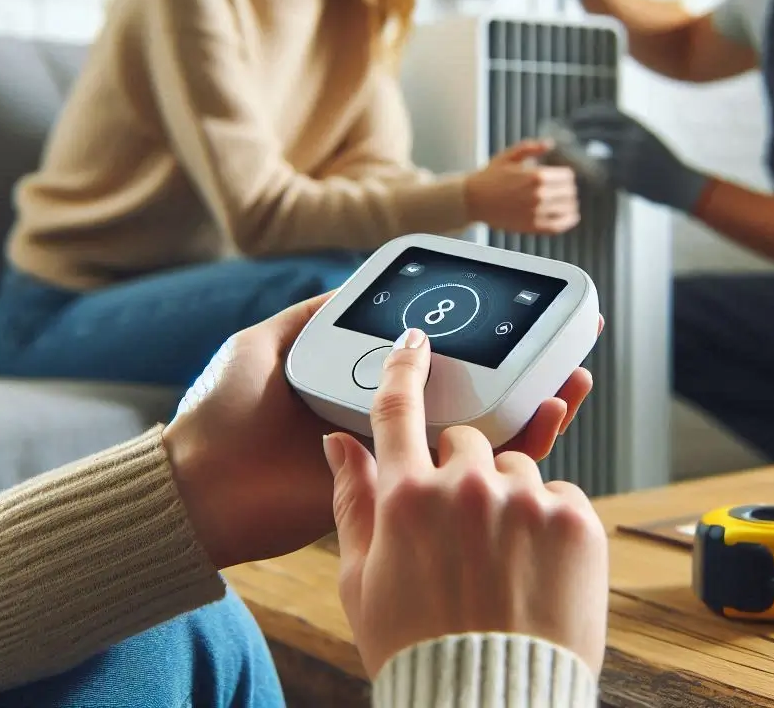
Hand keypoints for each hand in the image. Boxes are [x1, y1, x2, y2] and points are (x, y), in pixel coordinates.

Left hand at [161, 293, 593, 568]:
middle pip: (472, 390)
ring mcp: (400, 454)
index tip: (520, 307)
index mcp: (366, 386)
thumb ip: (315, 315)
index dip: (481, 336)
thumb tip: (358, 284)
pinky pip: (467, 468)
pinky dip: (517, 442)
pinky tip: (548, 409)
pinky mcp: (403, 487)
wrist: (199, 484)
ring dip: (538, 400)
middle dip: (526, 365)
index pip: (438, 358)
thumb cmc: (223, 412)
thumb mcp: (267, 344)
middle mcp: (390, 419)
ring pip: (484, 429)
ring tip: (574, 370)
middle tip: (570, 334)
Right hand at [326, 329, 608, 679]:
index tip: (416, 342)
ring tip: (503, 559)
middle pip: (466, 440)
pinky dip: (549, 519)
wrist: (489, 706)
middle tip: (462, 526)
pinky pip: (559, 494)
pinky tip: (536, 566)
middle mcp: (466, 488)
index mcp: (407, 499)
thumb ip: (352, 501)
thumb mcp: (361, 582)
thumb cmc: (417, 647)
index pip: (399, 410)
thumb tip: (338, 443)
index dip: (405, 368)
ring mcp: (525, 500)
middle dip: (461, 468)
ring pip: (516, 465)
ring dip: (508, 495)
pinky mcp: (574, 520)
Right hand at [465, 138, 579, 234]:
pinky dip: (568, 221)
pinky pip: (558, 226)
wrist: (473, 199)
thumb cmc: (490, 177)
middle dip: (569, 188)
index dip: (567, 175)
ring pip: (568, 208)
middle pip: (569, 192)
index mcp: (536, 175)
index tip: (563, 176)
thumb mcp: (508, 156)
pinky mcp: (532, 226)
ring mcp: (536, 212)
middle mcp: (539, 194)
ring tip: (569, 202)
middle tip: (564, 188)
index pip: (567, 176)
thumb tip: (549, 144)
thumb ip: (531, 148)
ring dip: (571, 204)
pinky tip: (572, 217)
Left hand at [569, 103, 709, 213]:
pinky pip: (603, 175)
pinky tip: (587, 175)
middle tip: (565, 135)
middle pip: (596, 131)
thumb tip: (601, 118)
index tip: (574, 116)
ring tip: (572, 154)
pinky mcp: (627, 179)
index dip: (587, 113)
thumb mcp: (648, 136)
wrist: (680, 183)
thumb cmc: (661, 159)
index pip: (606, 112)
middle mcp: (633, 138)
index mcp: (638, 126)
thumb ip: (627, 128)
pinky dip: (594, 175)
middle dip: (578, 132)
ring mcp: (630, 159)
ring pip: (596, 154)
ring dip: (581, 154)